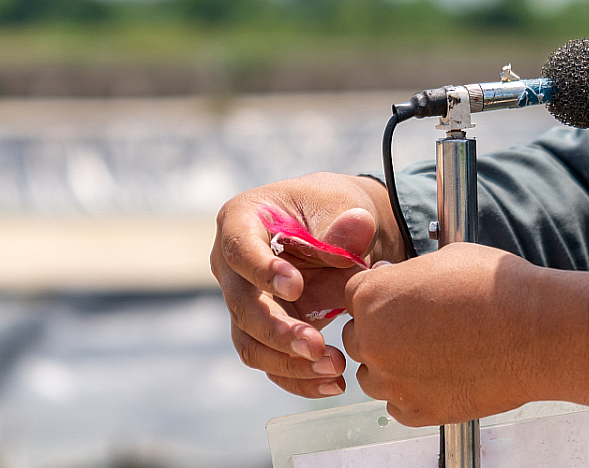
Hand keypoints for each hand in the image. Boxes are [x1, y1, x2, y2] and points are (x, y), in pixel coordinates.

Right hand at [211, 172, 404, 397]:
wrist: (344, 235)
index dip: (263, 270)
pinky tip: (330, 383)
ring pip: (250, 343)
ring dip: (289, 363)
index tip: (296, 286)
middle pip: (242, 305)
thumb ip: (346, 223)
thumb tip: (356, 227)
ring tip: (333, 368)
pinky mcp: (263, 331)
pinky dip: (298, 379)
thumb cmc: (334, 209)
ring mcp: (245, 302)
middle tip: (317, 346)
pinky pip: (271, 362)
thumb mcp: (342, 205)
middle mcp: (233, 266)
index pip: (240, 249)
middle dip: (278, 331)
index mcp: (242, 221)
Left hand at [343, 243, 588, 426]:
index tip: (396, 299)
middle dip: (381, 330)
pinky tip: (439, 376)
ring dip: (391, 365)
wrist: (536, 332)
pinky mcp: (417, 410)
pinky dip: (411, 393)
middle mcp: (374, 340)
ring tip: (430, 354)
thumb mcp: (445, 259)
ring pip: (373, 375)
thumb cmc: (497, 291)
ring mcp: (393, 380)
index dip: (377, 295)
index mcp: (373, 297)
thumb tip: (392, 279)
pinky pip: (397, 405)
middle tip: (417, 328)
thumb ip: (406, 274)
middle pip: (357, 337)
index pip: (352, 296)